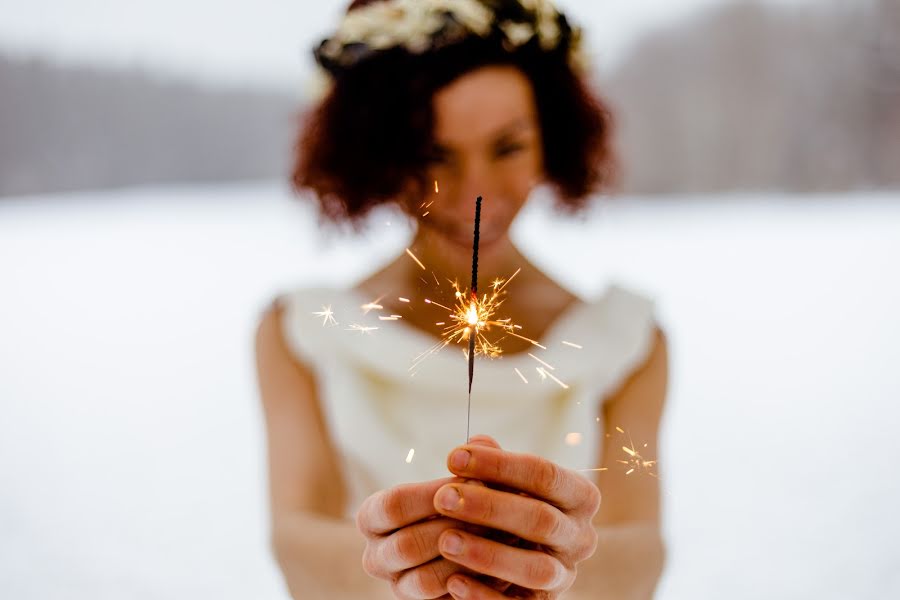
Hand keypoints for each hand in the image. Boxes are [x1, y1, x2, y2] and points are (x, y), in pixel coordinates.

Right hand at [356, 437, 512, 598]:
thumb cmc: (466, 504)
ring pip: (423, 580)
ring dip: (465, 560)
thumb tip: (482, 442)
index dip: (432, 495)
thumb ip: (474, 461)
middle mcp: (376, 555)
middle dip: (454, 530)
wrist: (474, 546)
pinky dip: (471, 585)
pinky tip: (500, 568)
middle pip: (406, 545)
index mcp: (373, 516)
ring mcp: (396, 585)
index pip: (393, 505)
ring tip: (501, 543)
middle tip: (494, 518)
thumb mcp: (467, 479)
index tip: (474, 483)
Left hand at [432, 436, 601, 598]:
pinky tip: (453, 581)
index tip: (453, 457)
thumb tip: (478, 442)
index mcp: (581, 497)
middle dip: (488, 508)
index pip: (545, 475)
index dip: (499, 464)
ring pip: (537, 569)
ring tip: (445, 540)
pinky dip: (485, 595)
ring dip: (488, 554)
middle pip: (541, 520)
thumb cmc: (515, 506)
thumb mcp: (511, 482)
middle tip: (442, 497)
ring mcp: (565, 576)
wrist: (529, 557)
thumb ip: (496, 464)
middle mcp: (581, 538)